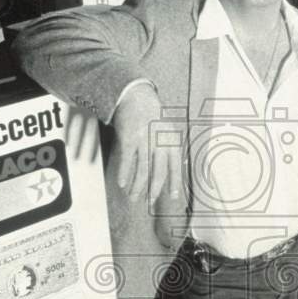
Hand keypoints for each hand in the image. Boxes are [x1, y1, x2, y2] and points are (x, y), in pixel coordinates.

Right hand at [111, 84, 183, 202]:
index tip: (173, 196)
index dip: (175, 183)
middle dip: (154, 189)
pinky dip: (124, 174)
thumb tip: (175, 170)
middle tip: (149, 201)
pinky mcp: (130, 139)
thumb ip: (170, 149)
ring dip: (138, 186)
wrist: (137, 96)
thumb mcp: (167, 130)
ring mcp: (144, 141)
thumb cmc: (153, 116)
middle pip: (159, 172)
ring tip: (133, 196)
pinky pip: (127, 161)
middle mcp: (160, 142)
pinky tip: (122, 182)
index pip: (175, 166)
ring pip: (143, 170)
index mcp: (171, 140)